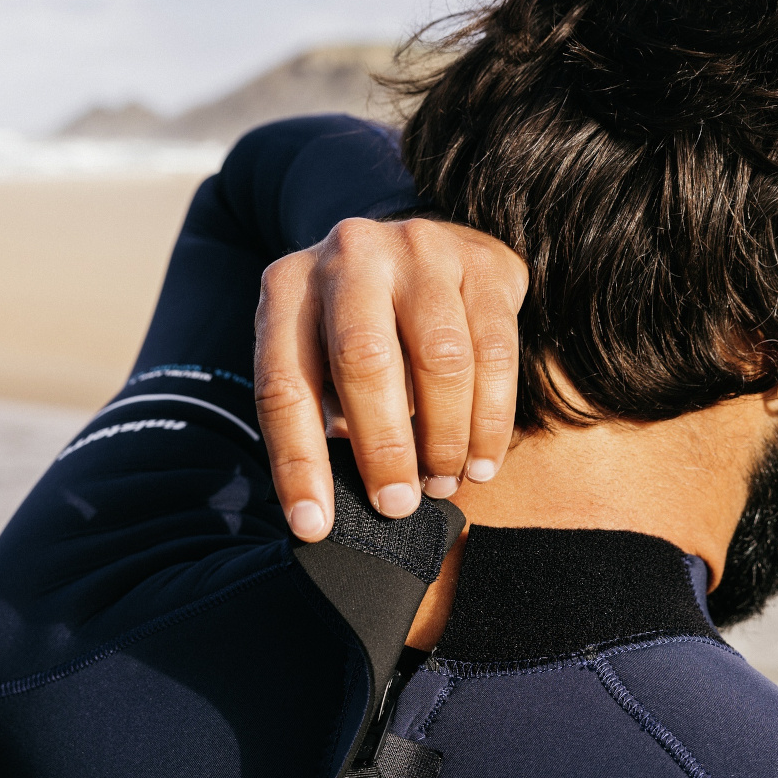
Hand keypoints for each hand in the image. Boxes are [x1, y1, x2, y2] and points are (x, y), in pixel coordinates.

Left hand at [255, 217, 527, 538]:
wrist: (422, 252)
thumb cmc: (365, 330)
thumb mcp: (320, 360)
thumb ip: (322, 415)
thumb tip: (329, 514)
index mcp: (288, 287)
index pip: (284, 385)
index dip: (297, 463)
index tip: (315, 527)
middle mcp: (349, 256)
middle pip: (365, 362)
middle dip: (383, 449)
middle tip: (396, 506)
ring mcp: (419, 250)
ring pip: (440, 358)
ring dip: (445, 437)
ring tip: (443, 483)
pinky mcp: (481, 263)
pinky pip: (494, 352)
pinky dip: (490, 420)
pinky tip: (481, 462)